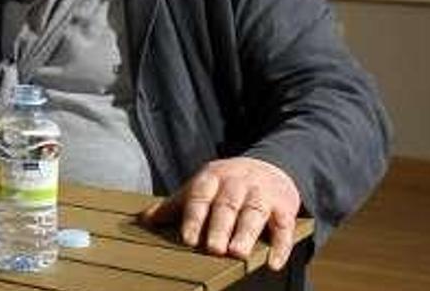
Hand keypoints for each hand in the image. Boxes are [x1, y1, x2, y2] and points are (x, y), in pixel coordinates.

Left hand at [139, 157, 299, 270]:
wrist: (270, 165)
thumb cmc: (226, 184)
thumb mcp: (201, 187)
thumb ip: (175, 204)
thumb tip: (144, 220)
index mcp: (212, 178)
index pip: (200, 197)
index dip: (194, 218)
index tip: (188, 239)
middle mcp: (237, 183)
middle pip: (227, 205)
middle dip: (220, 227)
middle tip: (214, 249)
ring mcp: (261, 194)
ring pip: (253, 213)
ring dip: (246, 234)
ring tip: (238, 253)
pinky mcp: (284, 207)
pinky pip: (284, 226)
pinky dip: (280, 245)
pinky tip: (273, 263)